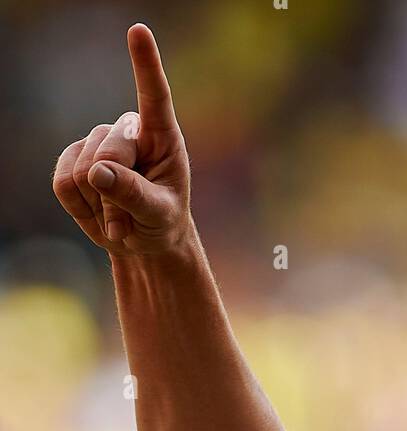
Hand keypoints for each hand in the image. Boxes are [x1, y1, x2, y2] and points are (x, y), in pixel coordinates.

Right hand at [52, 24, 190, 255]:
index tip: (139, 32)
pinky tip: (97, 213)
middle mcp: (127, 131)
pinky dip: (79, 209)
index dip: (145, 64)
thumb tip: (97, 171)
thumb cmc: (162, 221)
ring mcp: (96, 142)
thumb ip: (134, 194)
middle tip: (129, 222)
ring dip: (99, 208)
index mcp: (161, 136)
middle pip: (106, 153)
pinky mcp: (72, 160)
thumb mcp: (159, 214)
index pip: (154, 95)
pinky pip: (63, 183)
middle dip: (115, 197)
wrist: (142, 240)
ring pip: (82, 172)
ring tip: (119, 220)